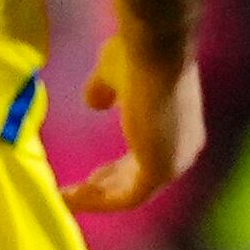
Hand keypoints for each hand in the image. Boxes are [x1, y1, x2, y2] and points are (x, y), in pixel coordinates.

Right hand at [63, 24, 204, 213]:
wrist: (153, 49)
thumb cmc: (138, 55)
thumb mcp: (113, 74)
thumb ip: (104, 91)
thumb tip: (94, 102)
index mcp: (178, 126)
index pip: (145, 159)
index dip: (116, 171)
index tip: (89, 176)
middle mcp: (183, 148)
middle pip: (138, 180)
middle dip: (104, 187)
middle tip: (73, 193)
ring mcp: (175, 161)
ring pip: (132, 192)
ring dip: (97, 197)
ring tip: (66, 198)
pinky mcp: (161, 169)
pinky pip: (127, 197)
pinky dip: (99, 200)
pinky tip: (72, 197)